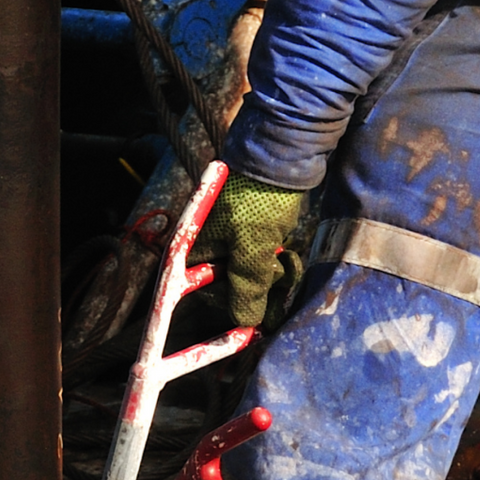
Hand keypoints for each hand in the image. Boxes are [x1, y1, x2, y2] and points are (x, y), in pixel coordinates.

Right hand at [192, 173, 307, 327]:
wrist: (281, 153)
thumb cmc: (260, 199)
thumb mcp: (253, 248)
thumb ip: (246, 287)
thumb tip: (245, 321)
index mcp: (195, 249)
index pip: (205, 295)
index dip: (230, 309)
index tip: (254, 325)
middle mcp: (206, 245)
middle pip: (228, 286)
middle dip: (256, 290)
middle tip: (277, 285)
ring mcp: (228, 236)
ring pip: (247, 272)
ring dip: (268, 275)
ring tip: (284, 262)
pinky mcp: (247, 230)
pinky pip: (257, 257)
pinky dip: (272, 261)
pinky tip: (284, 253)